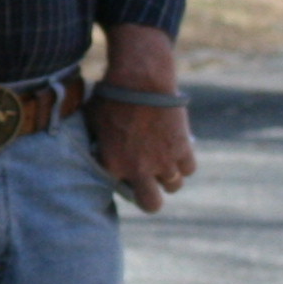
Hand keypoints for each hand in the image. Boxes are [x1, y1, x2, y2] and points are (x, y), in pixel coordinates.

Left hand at [92, 23, 197, 212]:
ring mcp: (163, 161)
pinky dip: (184, 163)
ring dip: (169, 177)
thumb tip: (97, 149)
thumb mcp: (93, 122)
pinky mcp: (183, 149)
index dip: (125, 184)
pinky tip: (177, 151)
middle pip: (152, 204)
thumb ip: (98, 143)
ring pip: (174, 186)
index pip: (121, 192)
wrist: (140, 79)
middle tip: (150, 184)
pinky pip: (189, 169)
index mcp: (112, 165)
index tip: (126, 175)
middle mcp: (139, 169)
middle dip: (151, 198)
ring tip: (163, 162)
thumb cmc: (111, 96)